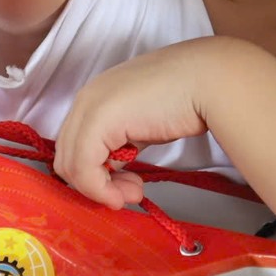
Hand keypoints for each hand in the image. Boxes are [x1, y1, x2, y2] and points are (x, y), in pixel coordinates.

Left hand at [55, 41, 219, 208]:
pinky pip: (83, 169)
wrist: (208, 81)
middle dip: (96, 184)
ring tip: (132, 194)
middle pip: (68, 156)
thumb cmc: (186, 96)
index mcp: (96, 96)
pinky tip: (125, 194)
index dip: (95, 173)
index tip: (125, 186)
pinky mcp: (97, 121)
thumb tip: (112, 168)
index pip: (76, 145)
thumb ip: (122, 142)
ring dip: (99, 190)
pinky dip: (100, 189)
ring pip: (70, 165)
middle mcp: (86, 99)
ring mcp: (89, 107)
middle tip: (129, 195)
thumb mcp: (143, 124)